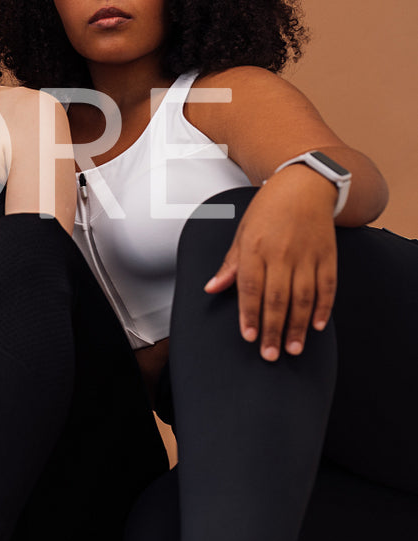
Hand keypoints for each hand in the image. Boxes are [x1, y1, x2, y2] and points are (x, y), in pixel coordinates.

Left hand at [205, 170, 337, 360]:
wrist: (305, 186)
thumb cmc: (268, 210)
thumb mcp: (242, 232)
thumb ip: (231, 264)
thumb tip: (212, 288)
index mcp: (256, 248)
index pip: (250, 288)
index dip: (250, 314)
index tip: (249, 337)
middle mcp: (282, 254)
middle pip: (277, 298)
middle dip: (273, 329)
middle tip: (271, 354)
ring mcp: (307, 256)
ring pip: (304, 298)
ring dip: (298, 326)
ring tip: (293, 348)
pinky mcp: (328, 256)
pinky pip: (328, 287)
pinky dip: (323, 308)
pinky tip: (316, 326)